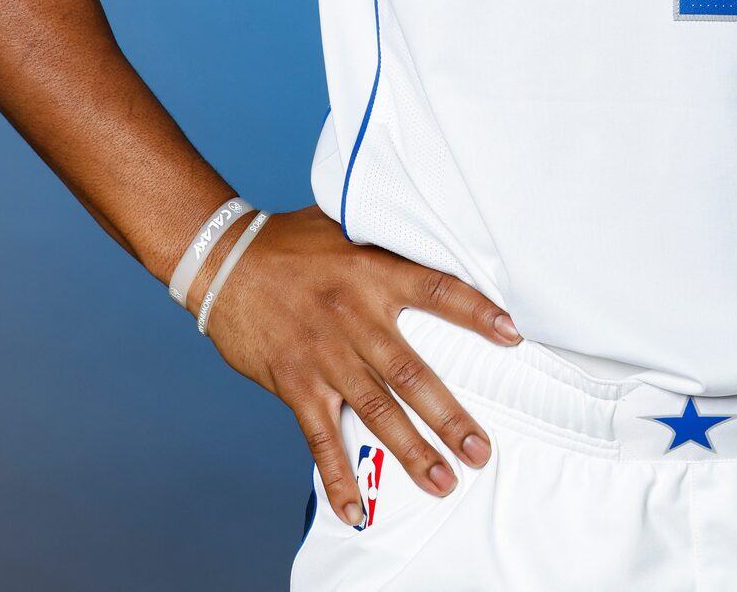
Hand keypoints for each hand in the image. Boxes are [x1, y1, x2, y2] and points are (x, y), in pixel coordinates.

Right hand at [196, 205, 521, 525]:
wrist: (224, 261)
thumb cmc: (292, 242)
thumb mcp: (346, 228)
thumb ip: (388, 242)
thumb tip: (434, 235)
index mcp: (373, 273)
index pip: (437, 292)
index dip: (476, 312)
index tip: (512, 336)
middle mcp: (354, 317)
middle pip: (412, 374)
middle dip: (450, 416)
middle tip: (481, 450)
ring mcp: (324, 355)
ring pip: (376, 411)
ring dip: (412, 451)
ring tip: (444, 481)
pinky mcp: (295, 383)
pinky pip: (320, 438)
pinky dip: (338, 476)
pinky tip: (357, 509)